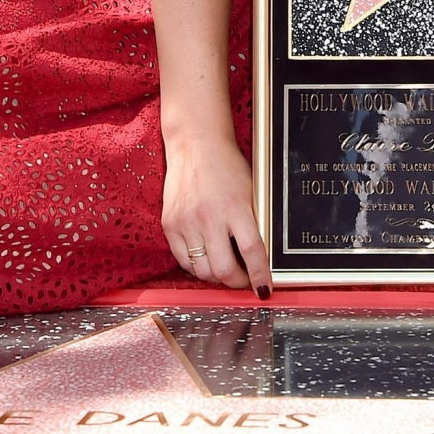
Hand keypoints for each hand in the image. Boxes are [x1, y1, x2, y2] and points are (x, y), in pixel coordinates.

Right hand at [161, 131, 270, 294]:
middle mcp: (209, 216)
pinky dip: (197, 266)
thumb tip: (259, 257)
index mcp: (235, 207)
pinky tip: (205, 257)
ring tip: (224, 266)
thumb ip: (253, 223)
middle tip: (243, 278)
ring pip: (202, 271)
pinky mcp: (169, 224)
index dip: (259, 276)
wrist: (195, 144)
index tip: (264, 289)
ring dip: (216, 276)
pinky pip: (183, 260)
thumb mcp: (250, 191)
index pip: (252, 251)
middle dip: (237, 281)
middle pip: (224, 270)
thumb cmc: (226, 165)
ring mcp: (186, 222)